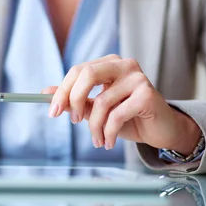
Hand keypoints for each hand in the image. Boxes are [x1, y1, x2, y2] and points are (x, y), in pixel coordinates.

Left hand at [47, 55, 200, 153]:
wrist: (160, 130)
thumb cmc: (128, 117)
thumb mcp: (97, 109)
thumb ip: (74, 100)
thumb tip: (45, 92)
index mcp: (109, 63)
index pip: (79, 70)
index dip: (62, 90)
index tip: (53, 112)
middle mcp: (124, 65)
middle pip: (87, 74)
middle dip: (74, 100)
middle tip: (75, 121)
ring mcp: (137, 78)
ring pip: (101, 102)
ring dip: (95, 127)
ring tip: (98, 140)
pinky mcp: (147, 94)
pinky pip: (117, 115)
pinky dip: (109, 133)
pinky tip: (110, 141)